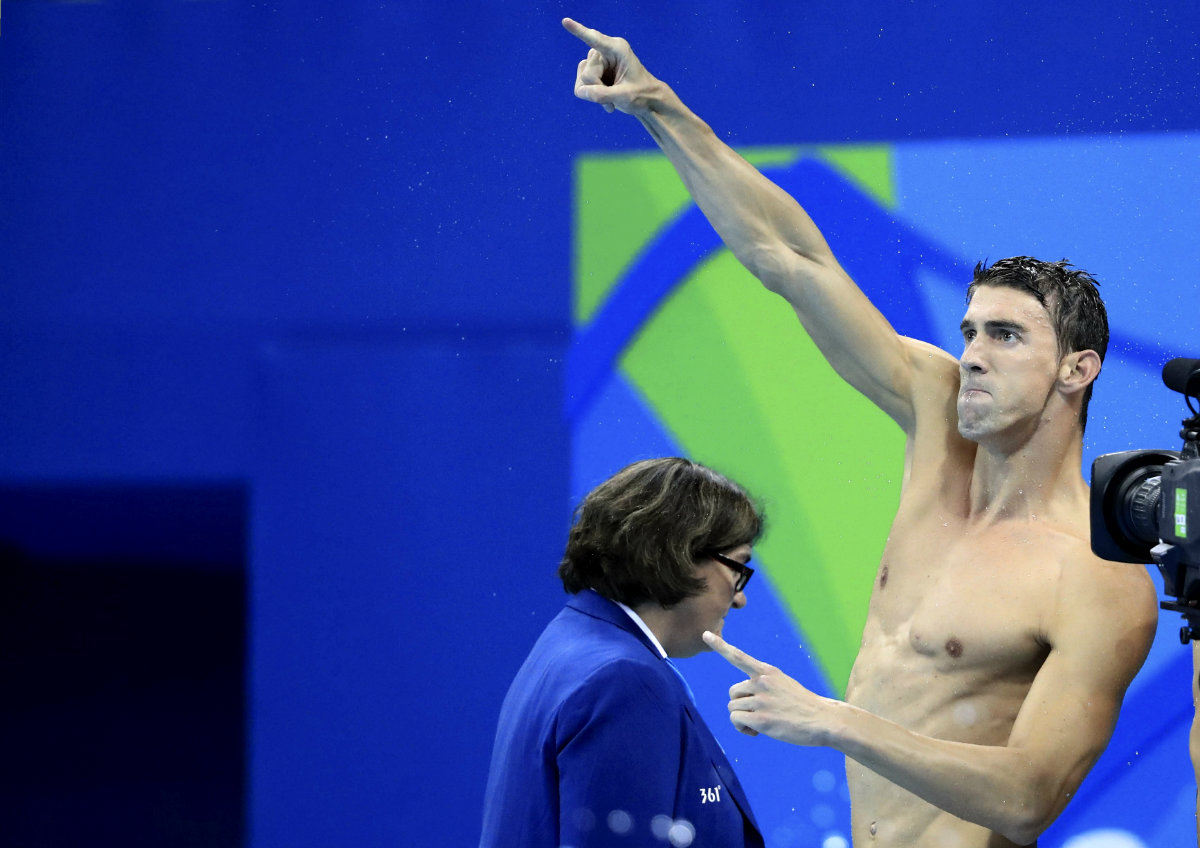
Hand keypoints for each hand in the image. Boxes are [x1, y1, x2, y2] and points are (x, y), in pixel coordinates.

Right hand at [562, 18, 658, 114]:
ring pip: (583, 79)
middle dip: (597, 88)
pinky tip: (607, 101)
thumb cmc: (642, 94)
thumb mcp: (624, 96)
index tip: (565, 21)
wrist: (648, 101)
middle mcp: (605, 51)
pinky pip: (581, 86)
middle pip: (587, 72)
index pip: (594, 39)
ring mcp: (598, 62)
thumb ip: (601, 94)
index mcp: (617, 49)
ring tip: (611, 100)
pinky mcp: (594, 72)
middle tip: (614, 97)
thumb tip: (581, 91)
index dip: (579, 31)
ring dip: (595, 94)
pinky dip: (592, 96)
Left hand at [703, 630, 829, 745]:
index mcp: (768, 672)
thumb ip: (763, 685)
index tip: (705, 634)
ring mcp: (761, 700)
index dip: (720, 646)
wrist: (823, 720)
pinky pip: (736, 721)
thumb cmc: (803, 705)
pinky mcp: (761, 719)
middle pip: (732, 692)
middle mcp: (762, 682)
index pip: (738, 656)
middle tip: (757, 715)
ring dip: (742, 719)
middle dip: (740, 704)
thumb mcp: (784, 684)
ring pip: (732, 708)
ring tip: (760, 725)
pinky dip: (742, 729)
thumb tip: (742, 698)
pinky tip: (757, 732)